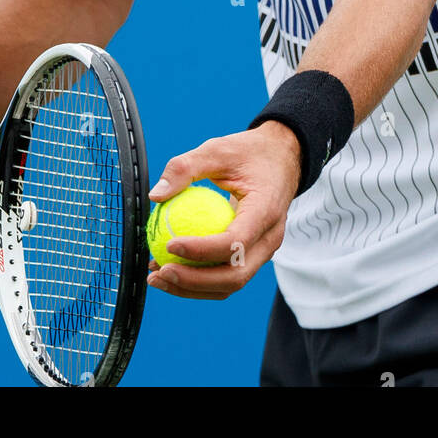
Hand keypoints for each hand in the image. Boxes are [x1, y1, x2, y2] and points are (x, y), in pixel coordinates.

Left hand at [146, 120, 301, 299]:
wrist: (281, 158)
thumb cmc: (249, 153)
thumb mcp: (218, 150)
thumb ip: (186, 167)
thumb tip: (156, 195)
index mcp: (266, 210)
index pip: (235, 242)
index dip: (201, 250)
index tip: (170, 244)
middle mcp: (269, 238)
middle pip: (234, 276)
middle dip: (194, 282)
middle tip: (160, 271)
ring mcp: (263, 251)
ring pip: (229, 284)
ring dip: (192, 288)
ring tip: (156, 276)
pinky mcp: (252, 255)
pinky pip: (225, 275)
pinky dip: (198, 279)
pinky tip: (169, 267)